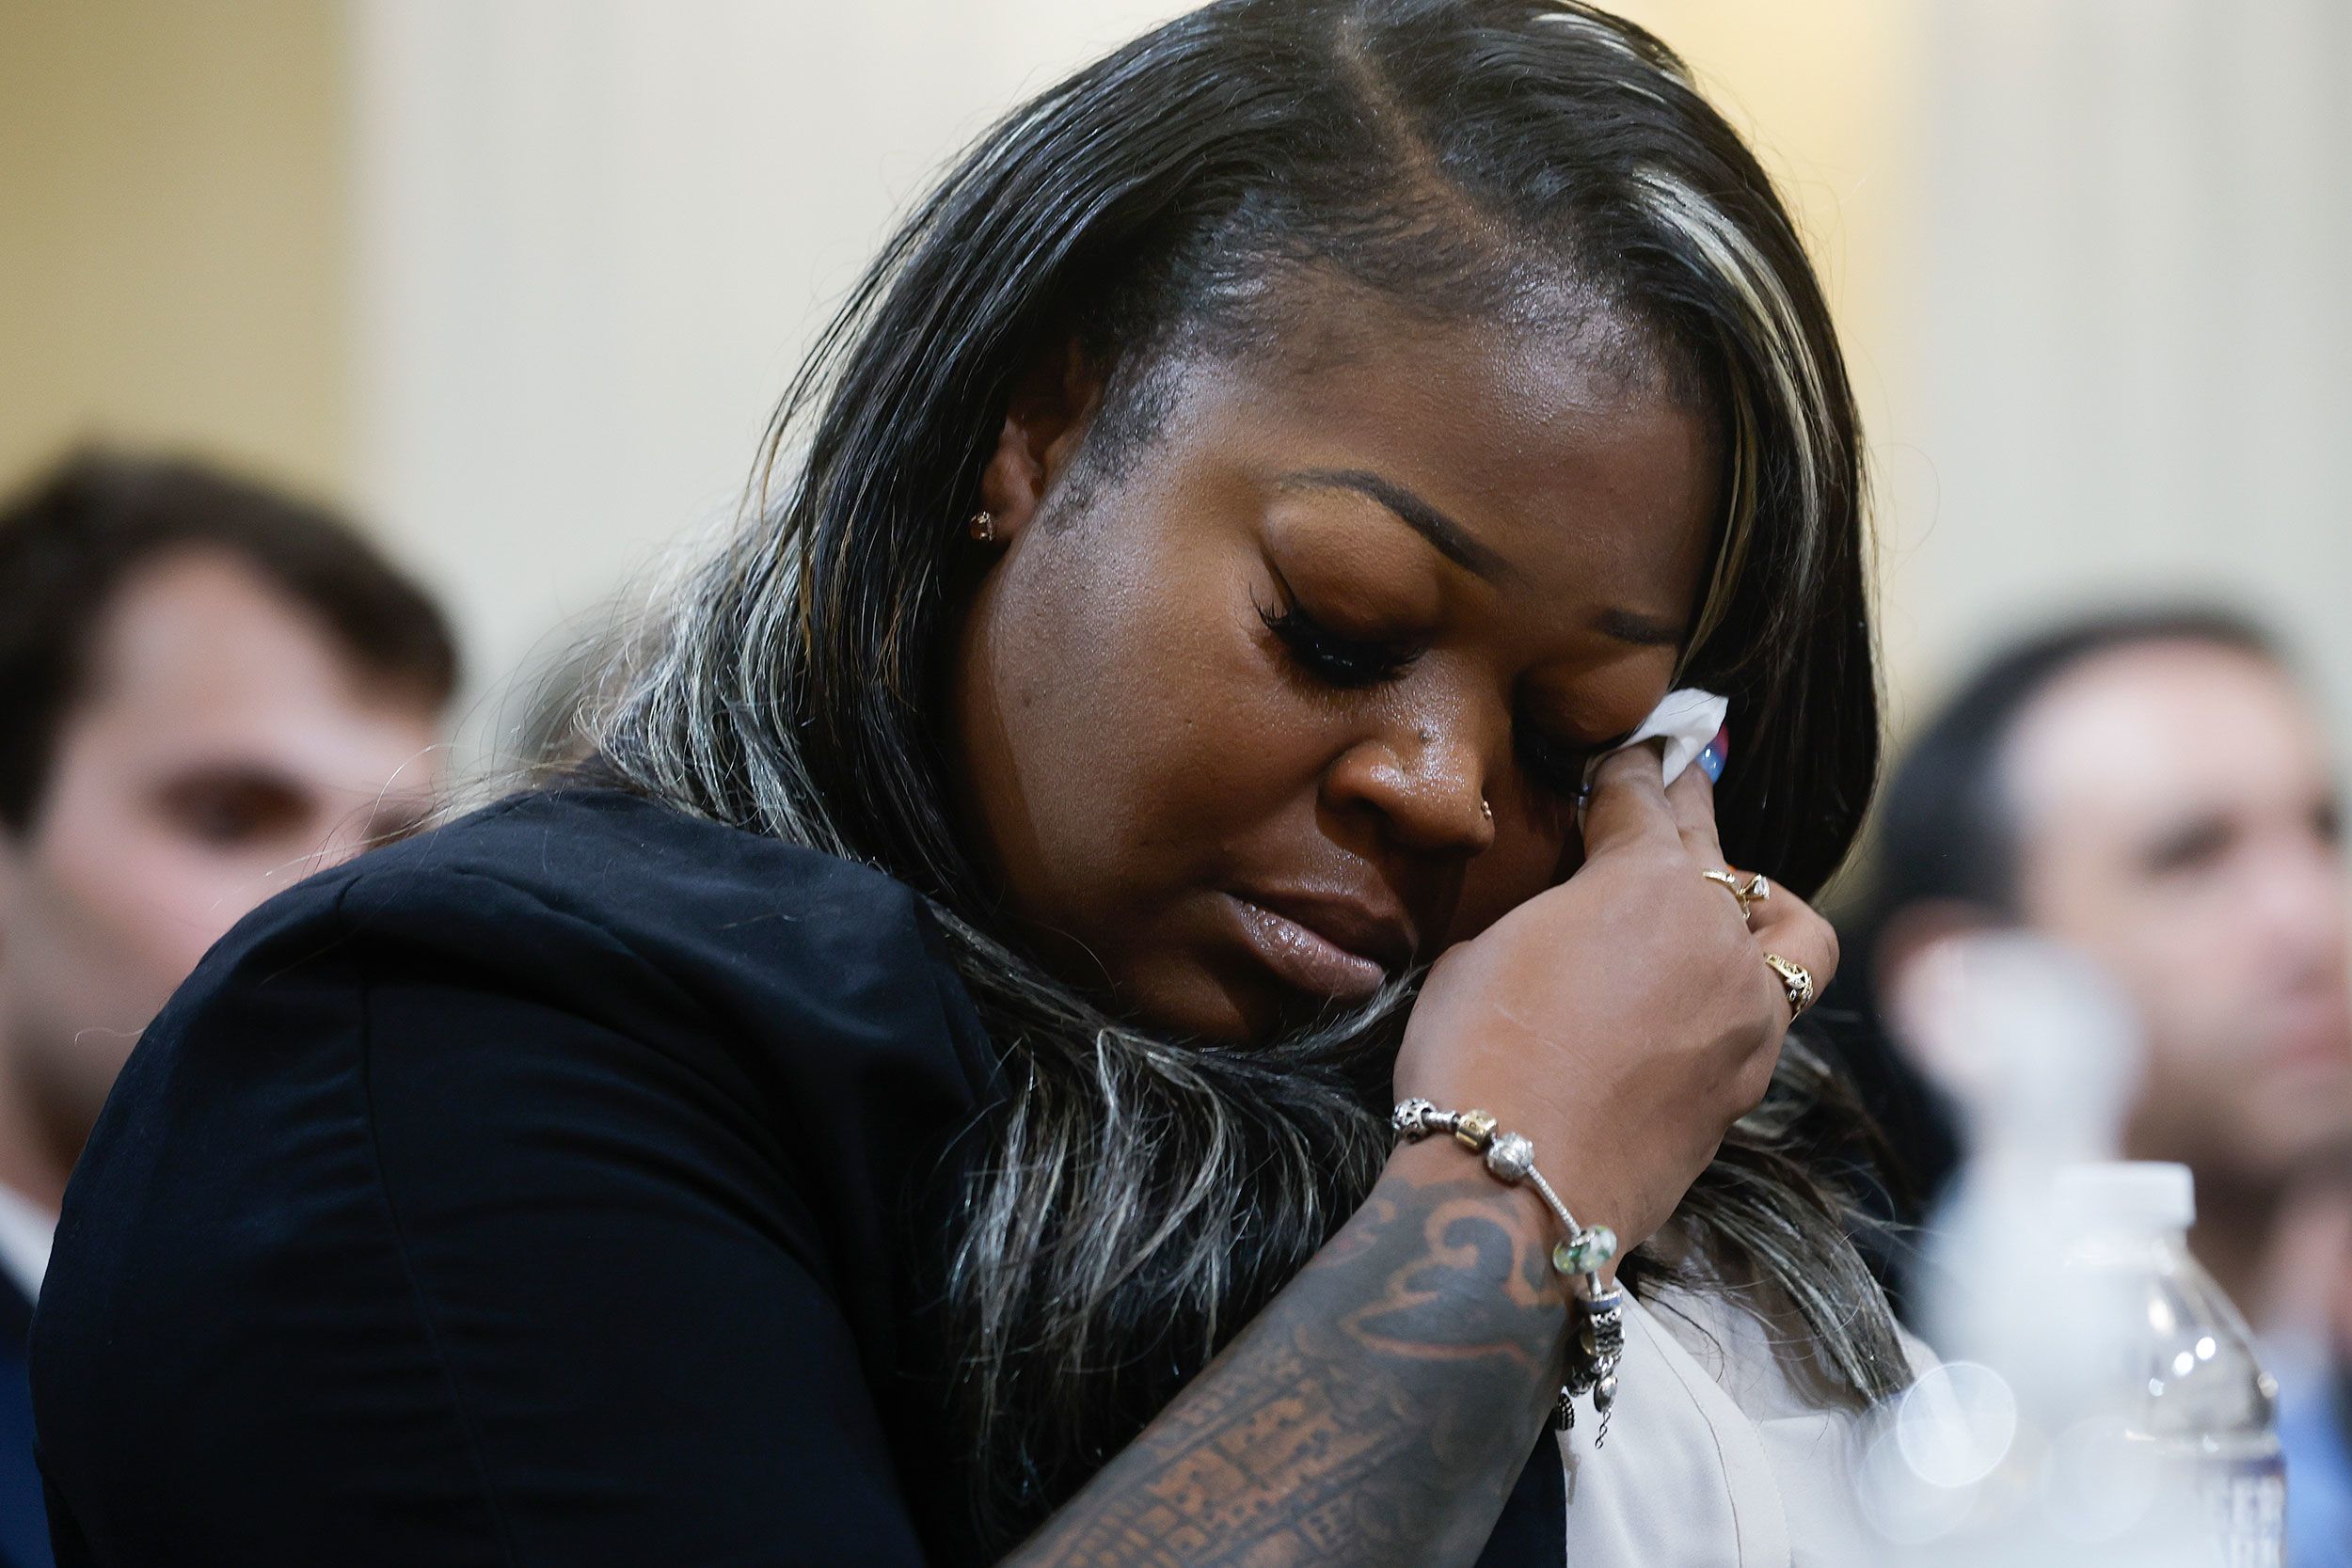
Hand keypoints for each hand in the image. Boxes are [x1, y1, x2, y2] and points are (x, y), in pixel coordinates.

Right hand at [1392, 741, 1837, 1250]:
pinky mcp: (1749, 1082)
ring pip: (1789, 930)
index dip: (1628, 769)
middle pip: (1715, 847)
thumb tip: (1568, 918)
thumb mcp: (1484, 951)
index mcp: (1647, 881)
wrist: (1515, 1191)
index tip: (1630, 751)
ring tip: (1730, 903)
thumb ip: (1548, 915)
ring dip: (1758, 904)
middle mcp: (1717, 936)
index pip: (1642, 799)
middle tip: (1678, 777)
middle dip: (1689, 806)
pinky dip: (1745, 988)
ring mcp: (1747, 1014)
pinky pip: (1772, 1008)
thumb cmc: (1476, 1057)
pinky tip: (1703, 999)